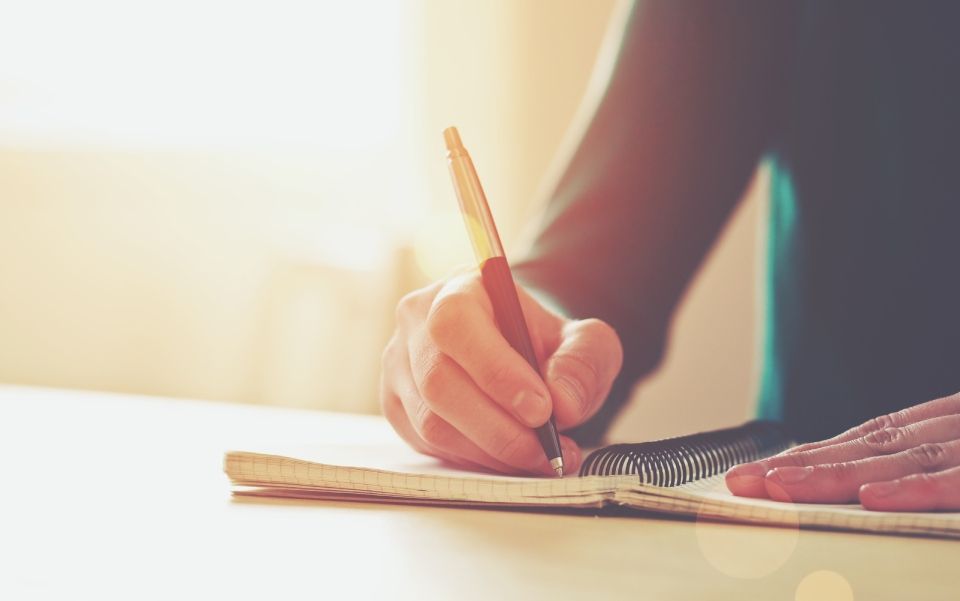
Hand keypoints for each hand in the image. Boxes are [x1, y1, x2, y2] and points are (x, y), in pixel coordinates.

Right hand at [380, 271, 622, 475]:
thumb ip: (583, 362)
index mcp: (457, 290)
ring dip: (490, 451)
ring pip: (431, 422)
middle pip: (438, 382)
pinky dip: (474, 460)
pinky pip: (428, 445)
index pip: (455, 324)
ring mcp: (400, 368)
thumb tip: (562, 404)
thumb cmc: (544, 343)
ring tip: (539, 458)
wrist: (520, 354)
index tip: (541, 409)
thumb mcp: (583, 340)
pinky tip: (508, 457)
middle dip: (498, 427)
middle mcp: (416, 324)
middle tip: (546, 448)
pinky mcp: (397, 407)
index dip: (495, 371)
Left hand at [726, 393, 959, 510]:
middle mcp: (955, 427)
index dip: (811, 456)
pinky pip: (957, 480)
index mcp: (948, 423)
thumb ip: (933, 463)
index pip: (869, 440)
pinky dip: (914, 488)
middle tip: (741, 480)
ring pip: (901, 458)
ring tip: (778, 486)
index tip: (759, 473)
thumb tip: (874, 487)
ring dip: (835, 474)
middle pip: (869, 447)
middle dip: (800, 465)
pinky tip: (871, 498)